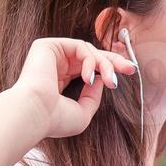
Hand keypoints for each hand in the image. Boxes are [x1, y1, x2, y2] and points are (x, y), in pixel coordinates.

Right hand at [6, 37, 137, 139]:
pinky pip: (79, 46)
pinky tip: (88, 77)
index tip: (130, 72)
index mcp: (59, 80)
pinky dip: (90, 60)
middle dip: (114, 61)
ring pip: (88, 51)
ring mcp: (50, 55)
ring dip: (105, 64)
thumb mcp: (83, 112)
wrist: (34, 114)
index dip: (109, 68)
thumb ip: (94, 96)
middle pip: (91, 55)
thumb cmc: (55, 120)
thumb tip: (101, 79)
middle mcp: (54, 66)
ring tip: (110, 81)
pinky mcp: (46, 46)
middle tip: (131, 69)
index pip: (88, 68)